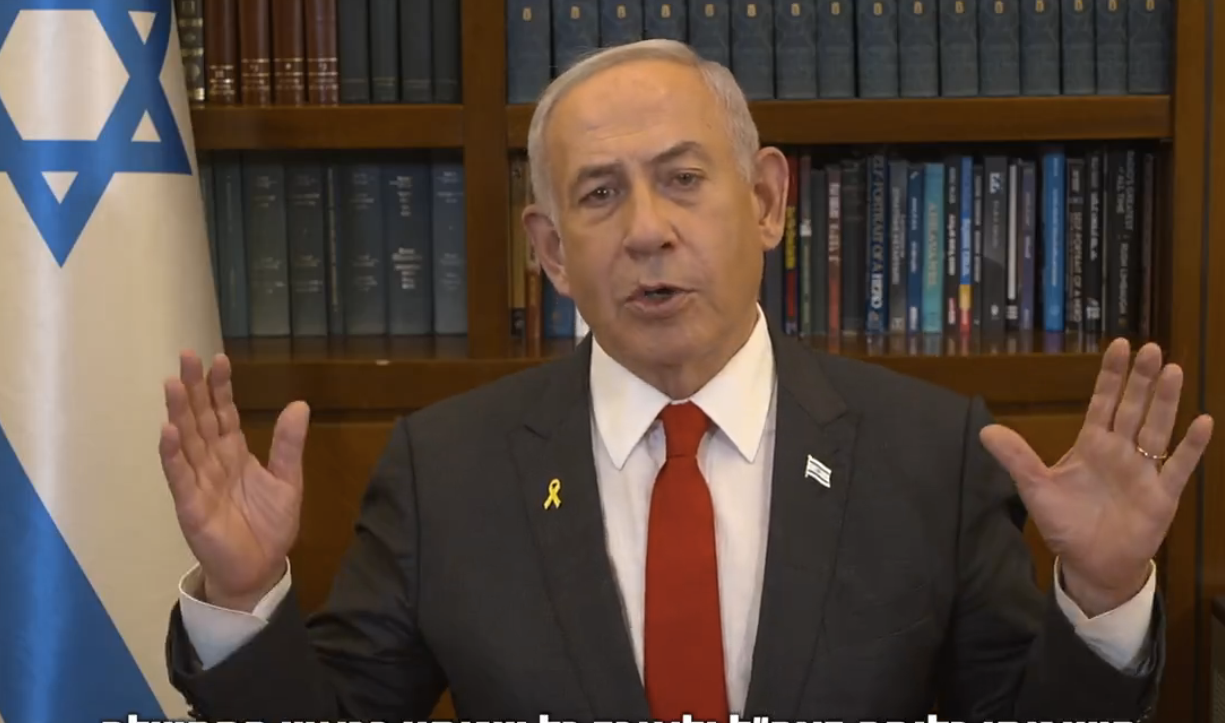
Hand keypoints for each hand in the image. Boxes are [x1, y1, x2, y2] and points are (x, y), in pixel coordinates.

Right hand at [159, 351, 309, 611]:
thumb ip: (289, 445)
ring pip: (186, 441)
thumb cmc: (270, 526)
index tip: (218, 358)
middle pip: (200, 419)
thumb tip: (300, 404)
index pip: (224, 413)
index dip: (220, 387)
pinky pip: (180, 477)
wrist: (260, 569)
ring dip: (179, 413)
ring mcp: (198, 482)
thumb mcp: (288, 481)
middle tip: (186, 356)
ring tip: (173, 384)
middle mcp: (212, 462)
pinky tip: (168, 431)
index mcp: (235, 453)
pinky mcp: (190, 506)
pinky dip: (173, 454)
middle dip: (194, 388)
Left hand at [979, 338, 1212, 615]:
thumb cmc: (1066, 524)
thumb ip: (1017, 459)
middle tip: (1150, 348)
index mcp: (1091, 445)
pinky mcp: (1162, 495)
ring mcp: (1144, 471)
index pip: (1103, 402)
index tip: (1120, 345)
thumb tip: (985, 431)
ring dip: (1164, 402)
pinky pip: (1179, 466)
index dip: (1111, 375)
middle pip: (1132, 408)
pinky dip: (1191, 446)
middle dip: (1140, 380)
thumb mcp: (1035, 489)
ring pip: (1156, 429)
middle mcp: (1120, 451)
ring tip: (1172, 371)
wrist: (1091, 564)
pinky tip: (1202, 422)